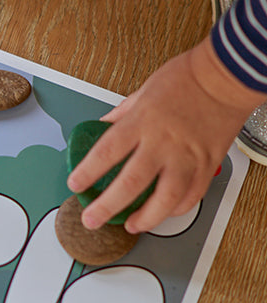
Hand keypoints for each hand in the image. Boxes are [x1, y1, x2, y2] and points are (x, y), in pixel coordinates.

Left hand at [66, 37, 265, 233]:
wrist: (226, 77)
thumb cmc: (185, 78)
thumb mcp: (142, 91)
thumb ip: (121, 115)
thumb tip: (101, 127)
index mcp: (141, 122)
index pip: (106, 152)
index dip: (87, 172)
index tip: (74, 185)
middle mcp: (163, 142)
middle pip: (130, 183)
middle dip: (107, 206)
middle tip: (92, 219)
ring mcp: (187, 157)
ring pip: (165, 198)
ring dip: (146, 218)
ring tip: (131, 225)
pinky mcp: (208, 164)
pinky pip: (192, 196)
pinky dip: (176, 209)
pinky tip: (163, 213)